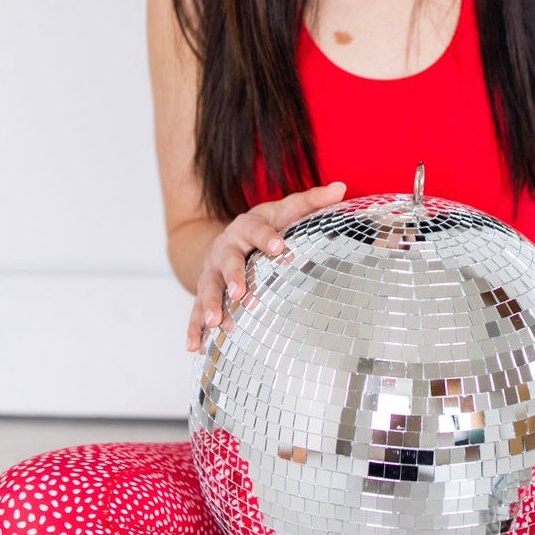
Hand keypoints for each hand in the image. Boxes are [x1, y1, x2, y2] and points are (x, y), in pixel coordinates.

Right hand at [187, 181, 346, 352]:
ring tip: (215, 324)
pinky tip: (194, 347)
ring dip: (210, 306)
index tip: (280, 248)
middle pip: (226, 262)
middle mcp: (225, 249)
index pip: (256, 229)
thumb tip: (341, 188)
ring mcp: (211, 272)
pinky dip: (193, 329)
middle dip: (231, 277)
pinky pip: (195, 311)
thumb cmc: (264, 227)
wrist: (228, 239)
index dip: (267, 237)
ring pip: (207, 289)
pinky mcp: (203, 293)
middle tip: (239, 293)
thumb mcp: (285, 211)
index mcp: (245, 227)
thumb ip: (311, 201)